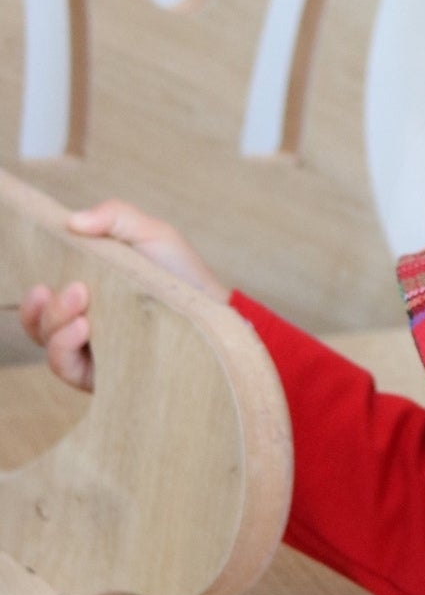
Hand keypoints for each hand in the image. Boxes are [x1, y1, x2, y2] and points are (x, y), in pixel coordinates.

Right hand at [18, 200, 228, 393]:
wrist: (219, 313)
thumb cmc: (182, 275)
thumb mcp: (151, 234)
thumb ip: (114, 217)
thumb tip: (72, 221)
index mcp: (88, 295)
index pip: (44, 303)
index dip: (34, 300)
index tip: (41, 285)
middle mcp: (86, 327)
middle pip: (42, 326)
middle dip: (49, 310)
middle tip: (78, 291)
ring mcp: (96, 354)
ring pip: (52, 350)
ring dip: (57, 329)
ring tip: (84, 316)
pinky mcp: (108, 377)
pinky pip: (72, 372)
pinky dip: (67, 351)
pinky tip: (86, 332)